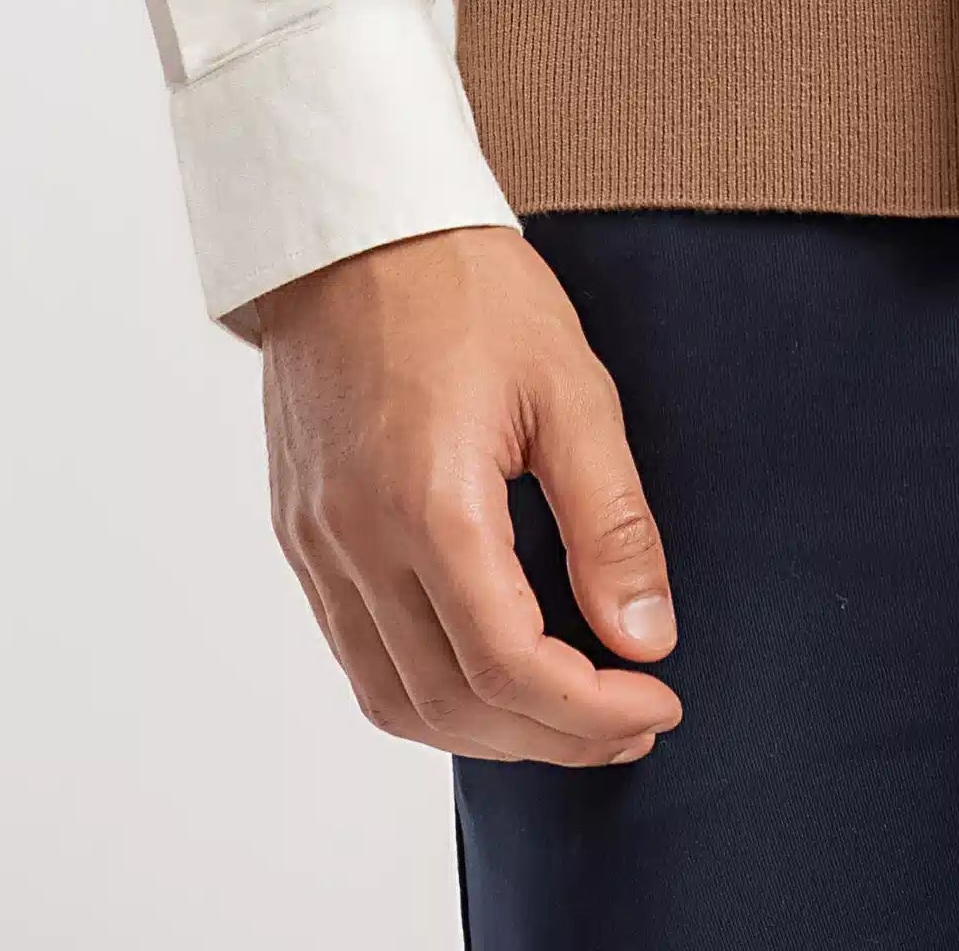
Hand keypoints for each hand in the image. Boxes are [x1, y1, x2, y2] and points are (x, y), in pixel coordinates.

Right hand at [239, 224, 686, 769]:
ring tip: (569, 716)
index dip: (591, 710)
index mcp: (429, 502)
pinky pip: (357, 657)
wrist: (353, 223)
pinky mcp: (301, 536)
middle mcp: (357, 541)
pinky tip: (488, 673)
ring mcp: (318, 544)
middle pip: (454, 704)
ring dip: (488, 731)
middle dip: (553, 736)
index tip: (657, 700)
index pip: (511, 665)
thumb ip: (612, 523)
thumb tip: (646, 637)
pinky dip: (428, 692)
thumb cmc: (465, 287)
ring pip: (395, 701)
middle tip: (631, 721)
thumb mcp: (570, 387)